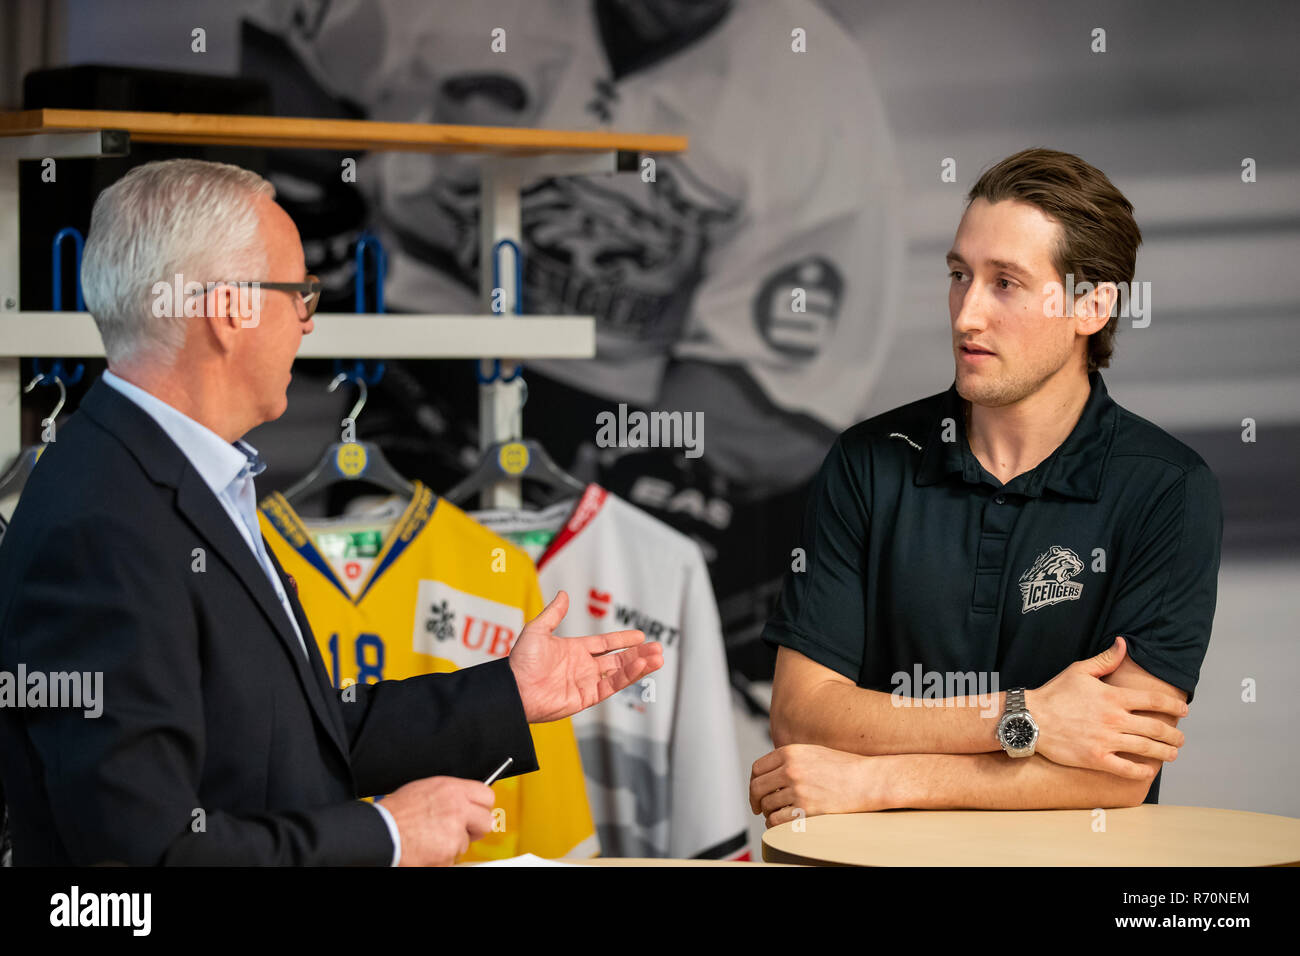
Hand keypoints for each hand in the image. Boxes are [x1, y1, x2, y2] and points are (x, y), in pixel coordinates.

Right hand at [381, 776, 495, 866]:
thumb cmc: (397, 812)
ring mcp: (454, 833)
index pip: (486, 795)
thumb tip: (464, 799)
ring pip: (467, 842)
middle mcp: (457, 809)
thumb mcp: (426, 789)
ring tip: (432, 838)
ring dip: (453, 844)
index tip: (476, 812)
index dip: (481, 806)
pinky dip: (442, 857)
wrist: (381, 832)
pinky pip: (453, 858)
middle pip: (486, 821)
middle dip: (475, 828)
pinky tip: (427, 848)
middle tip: (462, 830)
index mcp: (452, 790)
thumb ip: (450, 794)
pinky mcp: (448, 853)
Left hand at [509, 590, 663, 722]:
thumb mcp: (537, 631)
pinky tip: (641, 666)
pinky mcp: (586, 697)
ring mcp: (585, 682)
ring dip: (639, 665)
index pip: (605, 644)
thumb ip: (554, 614)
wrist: (513, 689)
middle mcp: (582, 667)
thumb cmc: (520, 662)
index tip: (640, 636)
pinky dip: (628, 676)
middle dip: (638, 654)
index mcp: (574, 651)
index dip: (622, 640)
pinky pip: (612, 685)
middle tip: (658, 648)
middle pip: (618, 659)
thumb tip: (563, 594)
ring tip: (658, 657)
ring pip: (619, 673)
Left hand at [749, 744, 890, 827]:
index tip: (756, 791)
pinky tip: (781, 823)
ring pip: (767, 805)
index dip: (753, 781)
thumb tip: (770, 774)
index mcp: (790, 752)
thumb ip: (790, 759)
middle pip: (757, 787)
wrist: (867, 780)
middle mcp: (791, 769)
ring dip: (768, 812)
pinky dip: (774, 824)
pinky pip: (777, 820)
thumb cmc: (844, 767)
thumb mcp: (813, 752)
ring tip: (777, 814)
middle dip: (756, 800)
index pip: (757, 768)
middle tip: (758, 807)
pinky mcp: (805, 809)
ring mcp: (797, 790)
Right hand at [1028, 636, 1188, 778]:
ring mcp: (1105, 741)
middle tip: (1180, 738)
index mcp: (1112, 697)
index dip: (1174, 706)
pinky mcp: (1095, 758)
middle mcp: (1113, 720)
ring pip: (1146, 749)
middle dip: (1174, 734)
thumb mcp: (1079, 670)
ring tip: (1172, 754)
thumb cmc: (1054, 693)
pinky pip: (1125, 768)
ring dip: (1165, 752)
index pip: (1153, 702)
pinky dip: (1141, 771)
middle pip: (1155, 728)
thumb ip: (1105, 659)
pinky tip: (1149, 770)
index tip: (1184, 711)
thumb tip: (1123, 643)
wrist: (1030, 718)